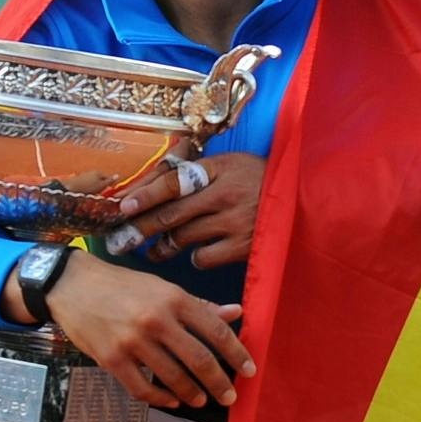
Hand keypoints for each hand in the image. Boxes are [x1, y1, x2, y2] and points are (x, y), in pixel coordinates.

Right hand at [37, 256, 253, 411]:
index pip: (215, 331)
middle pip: (199, 359)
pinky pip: (142, 389)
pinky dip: (160, 399)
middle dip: (219, 383)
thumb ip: (200, 305)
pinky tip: (171, 400)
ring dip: (191, 394)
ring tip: (200, 400)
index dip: (237, 354)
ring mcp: (132, 341)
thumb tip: (237, 313)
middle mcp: (156, 319)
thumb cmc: (123, 286)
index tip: (249, 371)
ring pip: (172, 378)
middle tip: (229, 397)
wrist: (72, 285)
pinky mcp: (111, 359)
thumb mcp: (163, 288)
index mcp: (174, 298)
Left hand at [103, 152, 265, 268]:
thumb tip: (149, 183)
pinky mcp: (243, 246)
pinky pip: (203, 257)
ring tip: (154, 249)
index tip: (123, 205)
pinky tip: (198, 252)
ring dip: (163, 246)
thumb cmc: (256, 179)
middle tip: (119, 240)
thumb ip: (195, 172)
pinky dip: (195, 257)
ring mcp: (234, 222)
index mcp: (218, 169)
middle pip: (171, 215)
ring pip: (183, 238)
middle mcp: (224, 194)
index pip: (173, 182)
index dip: (145, 195)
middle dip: (140, 229)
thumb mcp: (229, 164)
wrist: (301, 199)